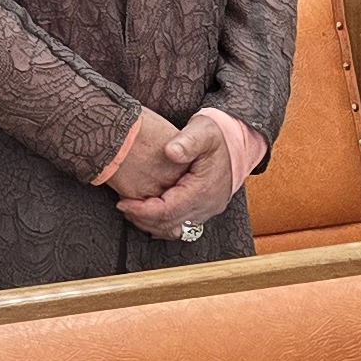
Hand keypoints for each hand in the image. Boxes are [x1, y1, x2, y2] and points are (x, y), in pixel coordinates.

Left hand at [117, 109, 248, 237]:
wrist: (237, 141)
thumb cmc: (217, 135)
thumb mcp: (203, 131)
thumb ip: (187, 141)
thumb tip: (170, 152)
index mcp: (204, 189)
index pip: (168, 211)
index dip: (142, 210)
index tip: (122, 202)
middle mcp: (207, 205)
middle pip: (169, 224)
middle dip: (142, 218)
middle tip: (122, 206)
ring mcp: (207, 210)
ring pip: (174, 228)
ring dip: (151, 222)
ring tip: (132, 209)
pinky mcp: (204, 209)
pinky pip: (181, 224)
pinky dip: (162, 221)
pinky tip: (148, 210)